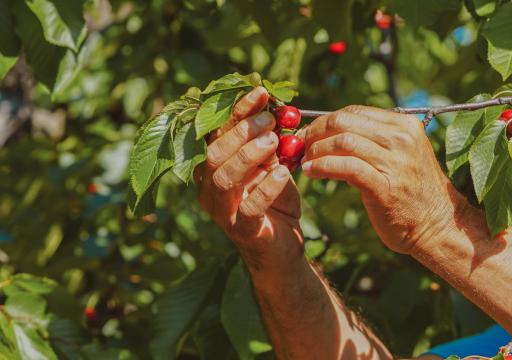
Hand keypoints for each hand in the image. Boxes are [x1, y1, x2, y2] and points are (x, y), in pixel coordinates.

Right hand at [195, 87, 303, 272]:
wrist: (283, 248)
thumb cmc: (275, 202)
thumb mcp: (272, 166)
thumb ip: (270, 142)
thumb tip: (279, 109)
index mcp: (213, 167)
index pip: (218, 133)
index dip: (237, 111)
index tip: (261, 93)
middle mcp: (210, 188)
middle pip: (214, 154)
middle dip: (242, 132)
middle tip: (270, 120)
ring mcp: (223, 211)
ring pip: (224, 178)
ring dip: (249, 155)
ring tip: (275, 141)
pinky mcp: (244, 230)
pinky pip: (249, 207)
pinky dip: (266, 188)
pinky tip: (284, 174)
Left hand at [298, 106, 459, 253]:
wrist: (439, 226)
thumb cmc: (413, 192)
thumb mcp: (401, 155)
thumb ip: (375, 140)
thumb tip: (332, 130)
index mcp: (404, 126)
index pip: (354, 111)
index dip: (324, 120)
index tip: (309, 133)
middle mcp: (402, 139)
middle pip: (344, 121)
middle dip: (316, 131)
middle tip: (301, 146)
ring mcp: (396, 162)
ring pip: (343, 141)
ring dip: (316, 150)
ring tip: (305, 162)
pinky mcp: (386, 187)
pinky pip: (347, 167)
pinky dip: (323, 166)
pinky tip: (312, 173)